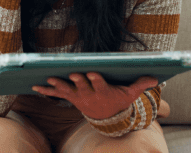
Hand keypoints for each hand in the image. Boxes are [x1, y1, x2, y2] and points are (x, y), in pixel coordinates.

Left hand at [32, 72, 157, 119]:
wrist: (107, 118)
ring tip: (48, 79)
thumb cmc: (118, 100)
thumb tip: (156, 78)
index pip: (99, 83)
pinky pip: (56, 94)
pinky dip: (45, 90)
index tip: (92, 73)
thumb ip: (141, 84)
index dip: (95, 79)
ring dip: (57, 85)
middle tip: (72, 74)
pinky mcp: (70, 96)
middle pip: (81, 86)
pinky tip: (33, 86)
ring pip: (66, 89)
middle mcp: (89, 94)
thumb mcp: (131, 94)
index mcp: (103, 91)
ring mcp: (78, 96)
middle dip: (76, 80)